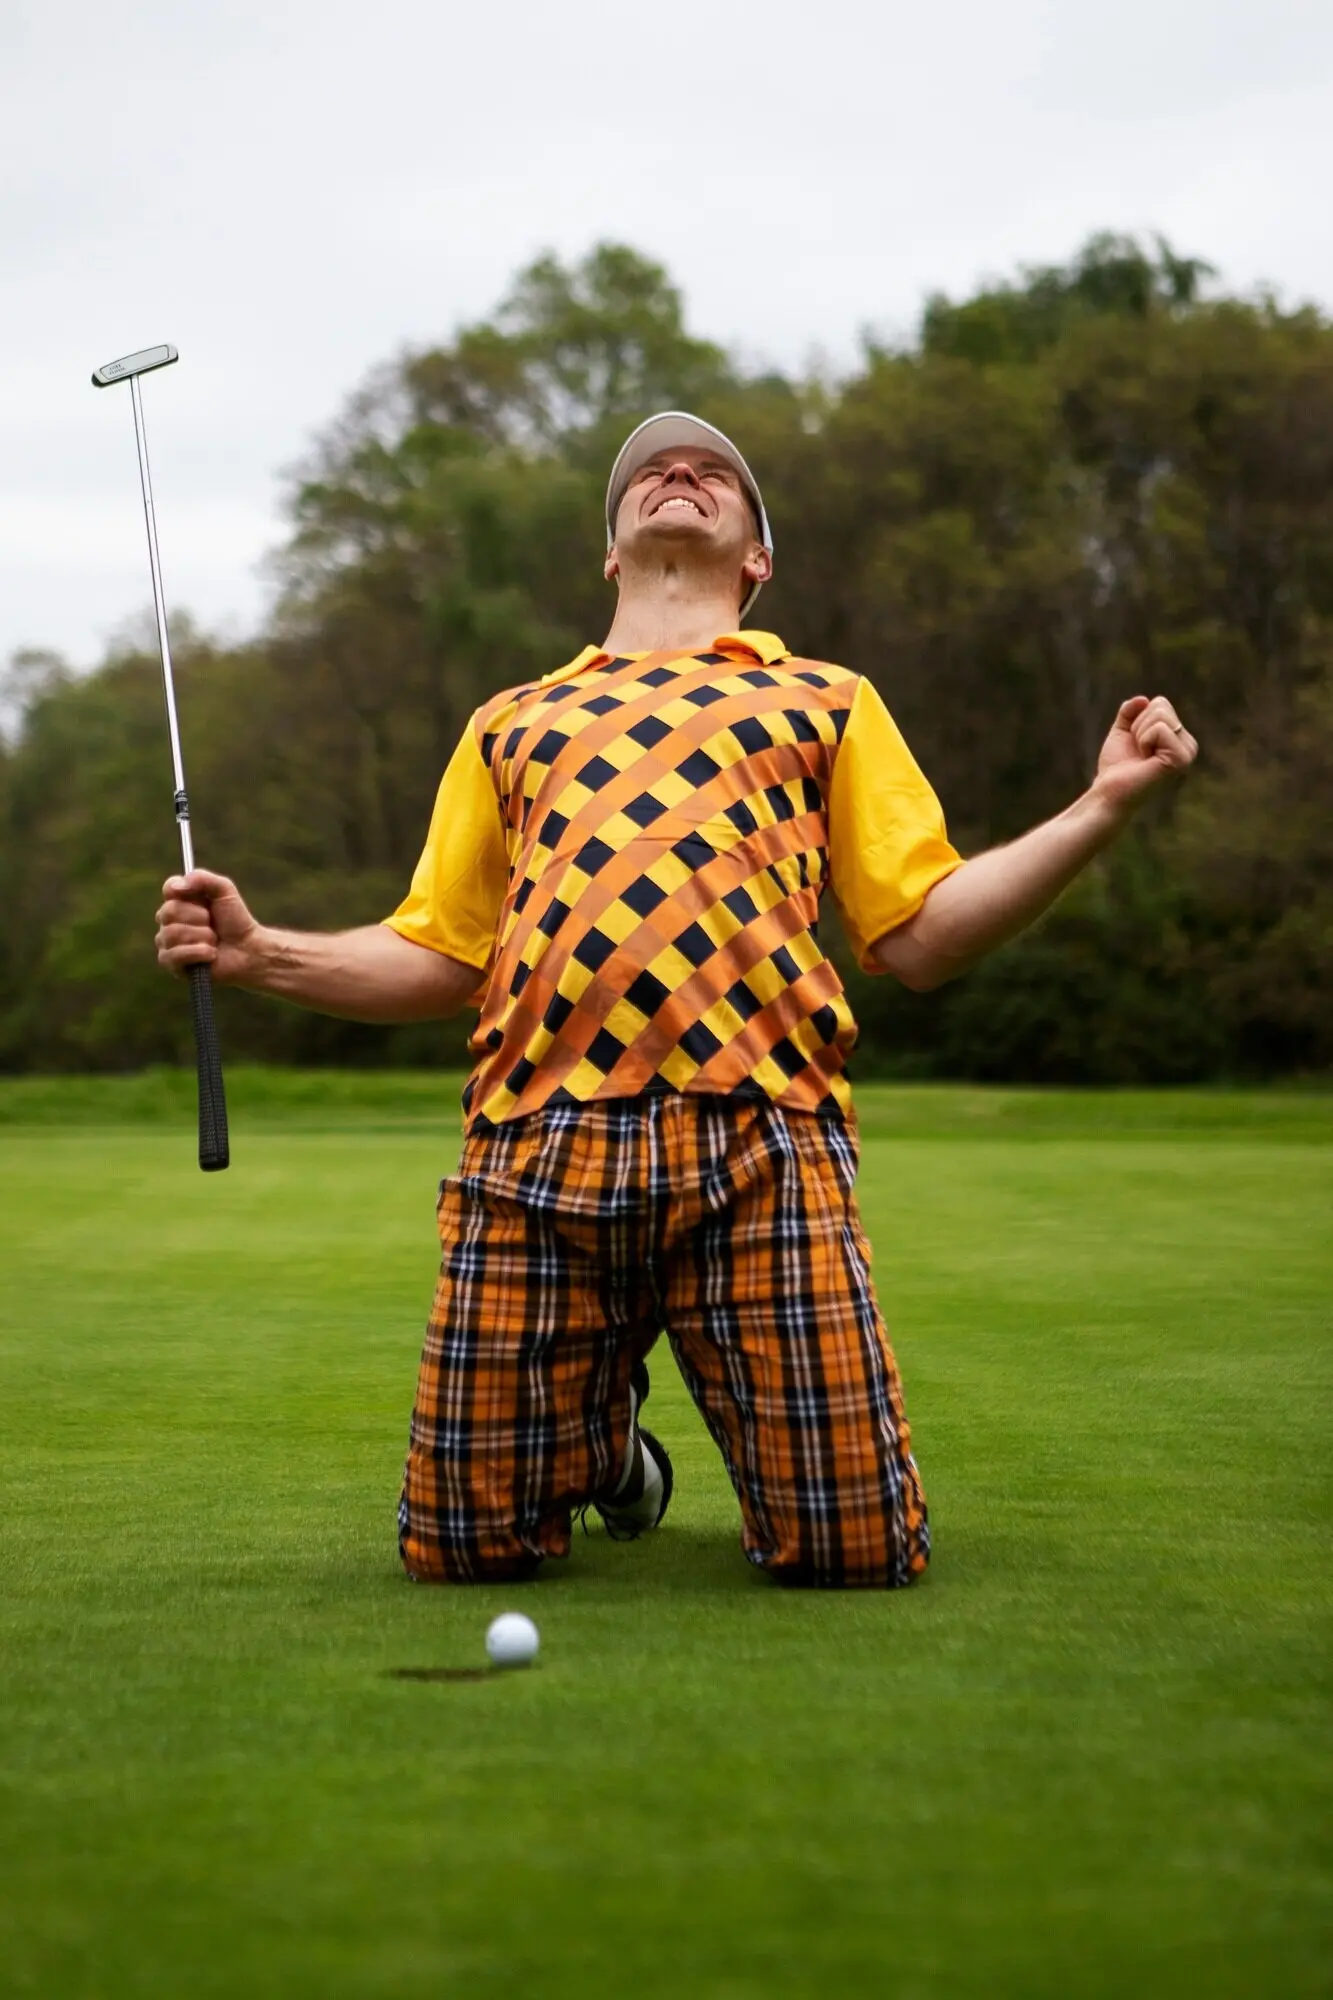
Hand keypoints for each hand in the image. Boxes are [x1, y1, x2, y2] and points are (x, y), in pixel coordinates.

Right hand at [155, 869, 264, 985]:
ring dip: (202, 937)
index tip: (203, 898)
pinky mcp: (172, 963)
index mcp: (180, 900)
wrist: (249, 949)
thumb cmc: (236, 920)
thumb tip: (176, 887)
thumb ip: (201, 878)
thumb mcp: (224, 890)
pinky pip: (173, 955)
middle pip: (169, 911)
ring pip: (172, 933)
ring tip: (214, 940)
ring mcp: (167, 942)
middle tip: (212, 923)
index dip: (186, 892)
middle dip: (199, 917)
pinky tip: (210, 954)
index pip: (169, 888)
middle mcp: (169, 920)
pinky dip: (197, 953)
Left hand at [1092, 695, 1197, 813]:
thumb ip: (1131, 712)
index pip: (1160, 703)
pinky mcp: (1181, 759)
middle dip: (1139, 726)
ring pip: (1160, 715)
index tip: (1136, 745)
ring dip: (1140, 735)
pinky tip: (1145, 761)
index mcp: (1179, 738)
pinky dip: (1144, 741)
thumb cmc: (1116, 767)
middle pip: (1161, 706)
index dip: (1138, 721)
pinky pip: (1159, 729)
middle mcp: (1188, 745)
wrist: (1109, 793)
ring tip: (1141, 757)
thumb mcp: (1123, 732)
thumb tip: (1143, 699)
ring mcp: (1187, 753)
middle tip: (1137, 752)